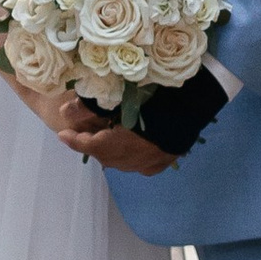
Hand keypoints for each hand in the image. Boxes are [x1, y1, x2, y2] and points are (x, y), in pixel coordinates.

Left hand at [44, 88, 176, 177]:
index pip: (92, 146)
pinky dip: (128, 156)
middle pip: (107, 155)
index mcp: (126, 142)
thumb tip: (65, 112)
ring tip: (100, 136)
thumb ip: (90, 107)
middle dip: (91, 145)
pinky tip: (126, 148)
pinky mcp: (165, 160)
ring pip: (123, 162)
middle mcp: (138, 158)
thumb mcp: (121, 96)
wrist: (198, 103)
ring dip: (108, 150)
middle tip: (79, 132)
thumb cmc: (159, 95)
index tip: (62, 134)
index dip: (76, 141)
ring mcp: (153, 162)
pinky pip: (141, 164)